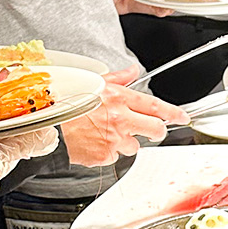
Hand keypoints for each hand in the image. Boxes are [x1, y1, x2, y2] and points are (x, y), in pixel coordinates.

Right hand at [60, 66, 185, 167]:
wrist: (44, 121)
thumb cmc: (65, 99)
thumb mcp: (93, 82)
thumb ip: (118, 78)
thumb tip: (132, 71)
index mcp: (120, 98)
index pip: (156, 106)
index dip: (174, 113)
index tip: (183, 117)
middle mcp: (121, 119)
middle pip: (155, 130)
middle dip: (155, 131)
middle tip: (149, 130)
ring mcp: (113, 140)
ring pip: (133, 146)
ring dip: (125, 142)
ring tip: (105, 133)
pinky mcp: (103, 156)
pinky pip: (113, 157)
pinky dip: (106, 152)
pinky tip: (93, 142)